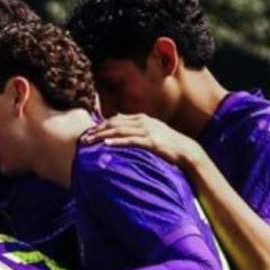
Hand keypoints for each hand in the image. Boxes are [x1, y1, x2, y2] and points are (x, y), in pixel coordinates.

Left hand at [80, 113, 201, 171]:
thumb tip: (117, 119)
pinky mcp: (151, 142)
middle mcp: (143, 122)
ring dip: (102, 136)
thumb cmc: (166, 143)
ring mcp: (147, 131)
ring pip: (120, 131)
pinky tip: (106, 145)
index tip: (88, 132)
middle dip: (97, 130)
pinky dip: (118, 142)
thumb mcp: (149, 130)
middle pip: (115, 124)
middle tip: (83, 138)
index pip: (116, 119)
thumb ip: (134, 126)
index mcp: (141, 118)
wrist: (185, 150)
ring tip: (89, 141)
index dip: (100, 125)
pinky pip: (131, 141)